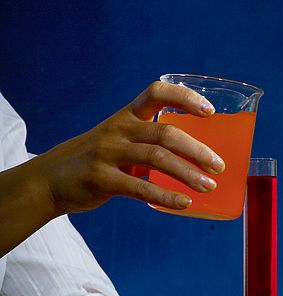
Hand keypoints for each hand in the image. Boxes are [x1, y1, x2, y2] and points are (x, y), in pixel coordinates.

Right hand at [35, 81, 224, 216]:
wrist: (50, 179)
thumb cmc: (97, 158)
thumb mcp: (118, 139)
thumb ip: (148, 141)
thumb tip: (196, 156)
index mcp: (126, 115)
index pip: (157, 92)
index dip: (185, 97)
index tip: (210, 111)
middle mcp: (118, 129)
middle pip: (165, 133)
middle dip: (197, 149)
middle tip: (219, 166)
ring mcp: (108, 153)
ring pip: (157, 158)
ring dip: (188, 173)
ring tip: (209, 186)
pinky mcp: (101, 179)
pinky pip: (140, 187)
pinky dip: (166, 195)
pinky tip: (184, 203)